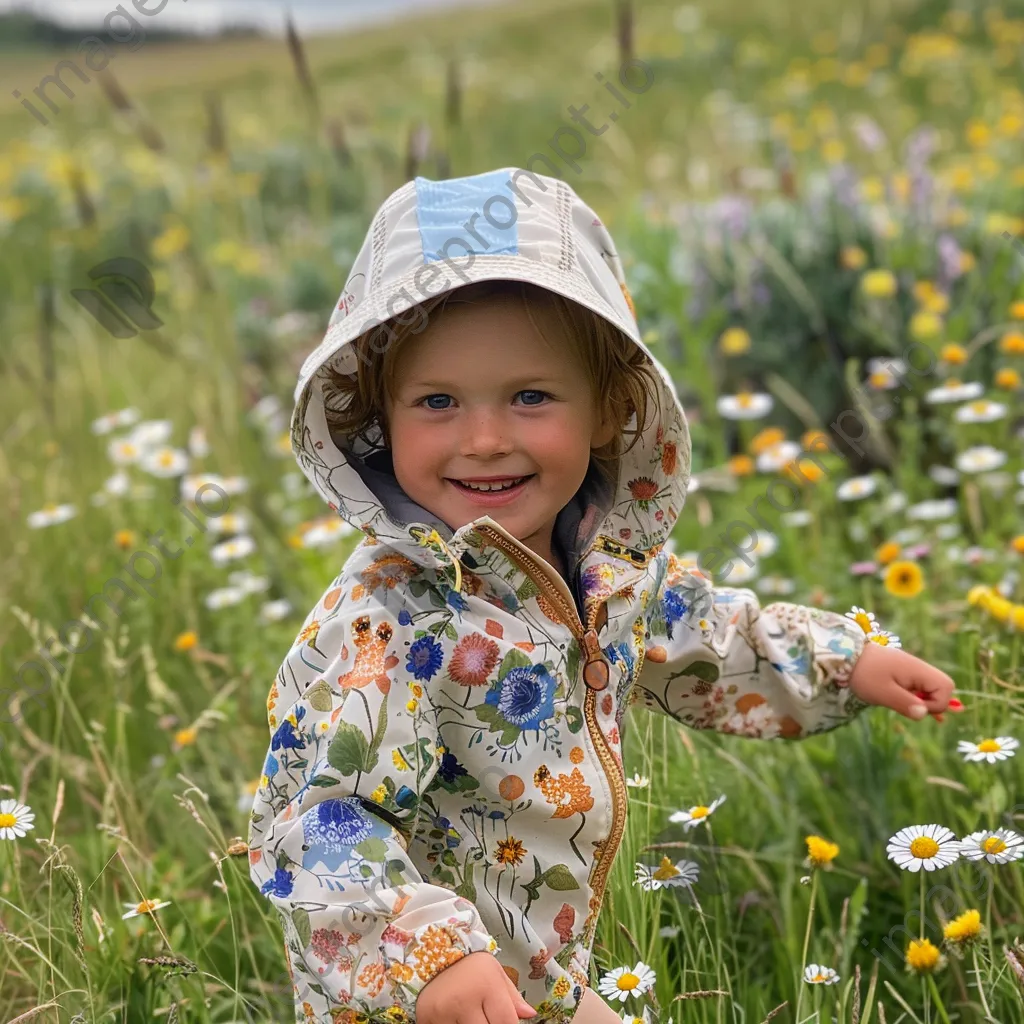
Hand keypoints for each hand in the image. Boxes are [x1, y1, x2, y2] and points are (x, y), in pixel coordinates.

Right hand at [415, 950, 536, 1023]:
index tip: (506, 1023)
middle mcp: (464, 1000)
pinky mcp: (426, 1020)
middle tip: (486, 1016)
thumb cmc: (469, 965)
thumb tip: (530, 1015)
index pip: (507, 1023)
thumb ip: (513, 997)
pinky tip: (456, 1019)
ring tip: (472, 1015)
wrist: (431, 953)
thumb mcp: (494, 972)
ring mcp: (443, 1013)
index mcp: (486, 985)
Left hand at [848, 642, 963, 721]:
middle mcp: (918, 668)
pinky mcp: (902, 674)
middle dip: (933, 702)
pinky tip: (921, 711)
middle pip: (941, 687)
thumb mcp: (883, 692)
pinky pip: (918, 687)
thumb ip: (905, 703)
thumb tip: (924, 714)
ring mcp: (911, 670)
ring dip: (924, 702)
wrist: (845, 656)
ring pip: (929, 689)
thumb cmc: (864, 674)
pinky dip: (919, 698)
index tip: (915, 706)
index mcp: (917, 670)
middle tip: (911, 708)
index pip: (946, 687)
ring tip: (911, 711)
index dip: (937, 703)